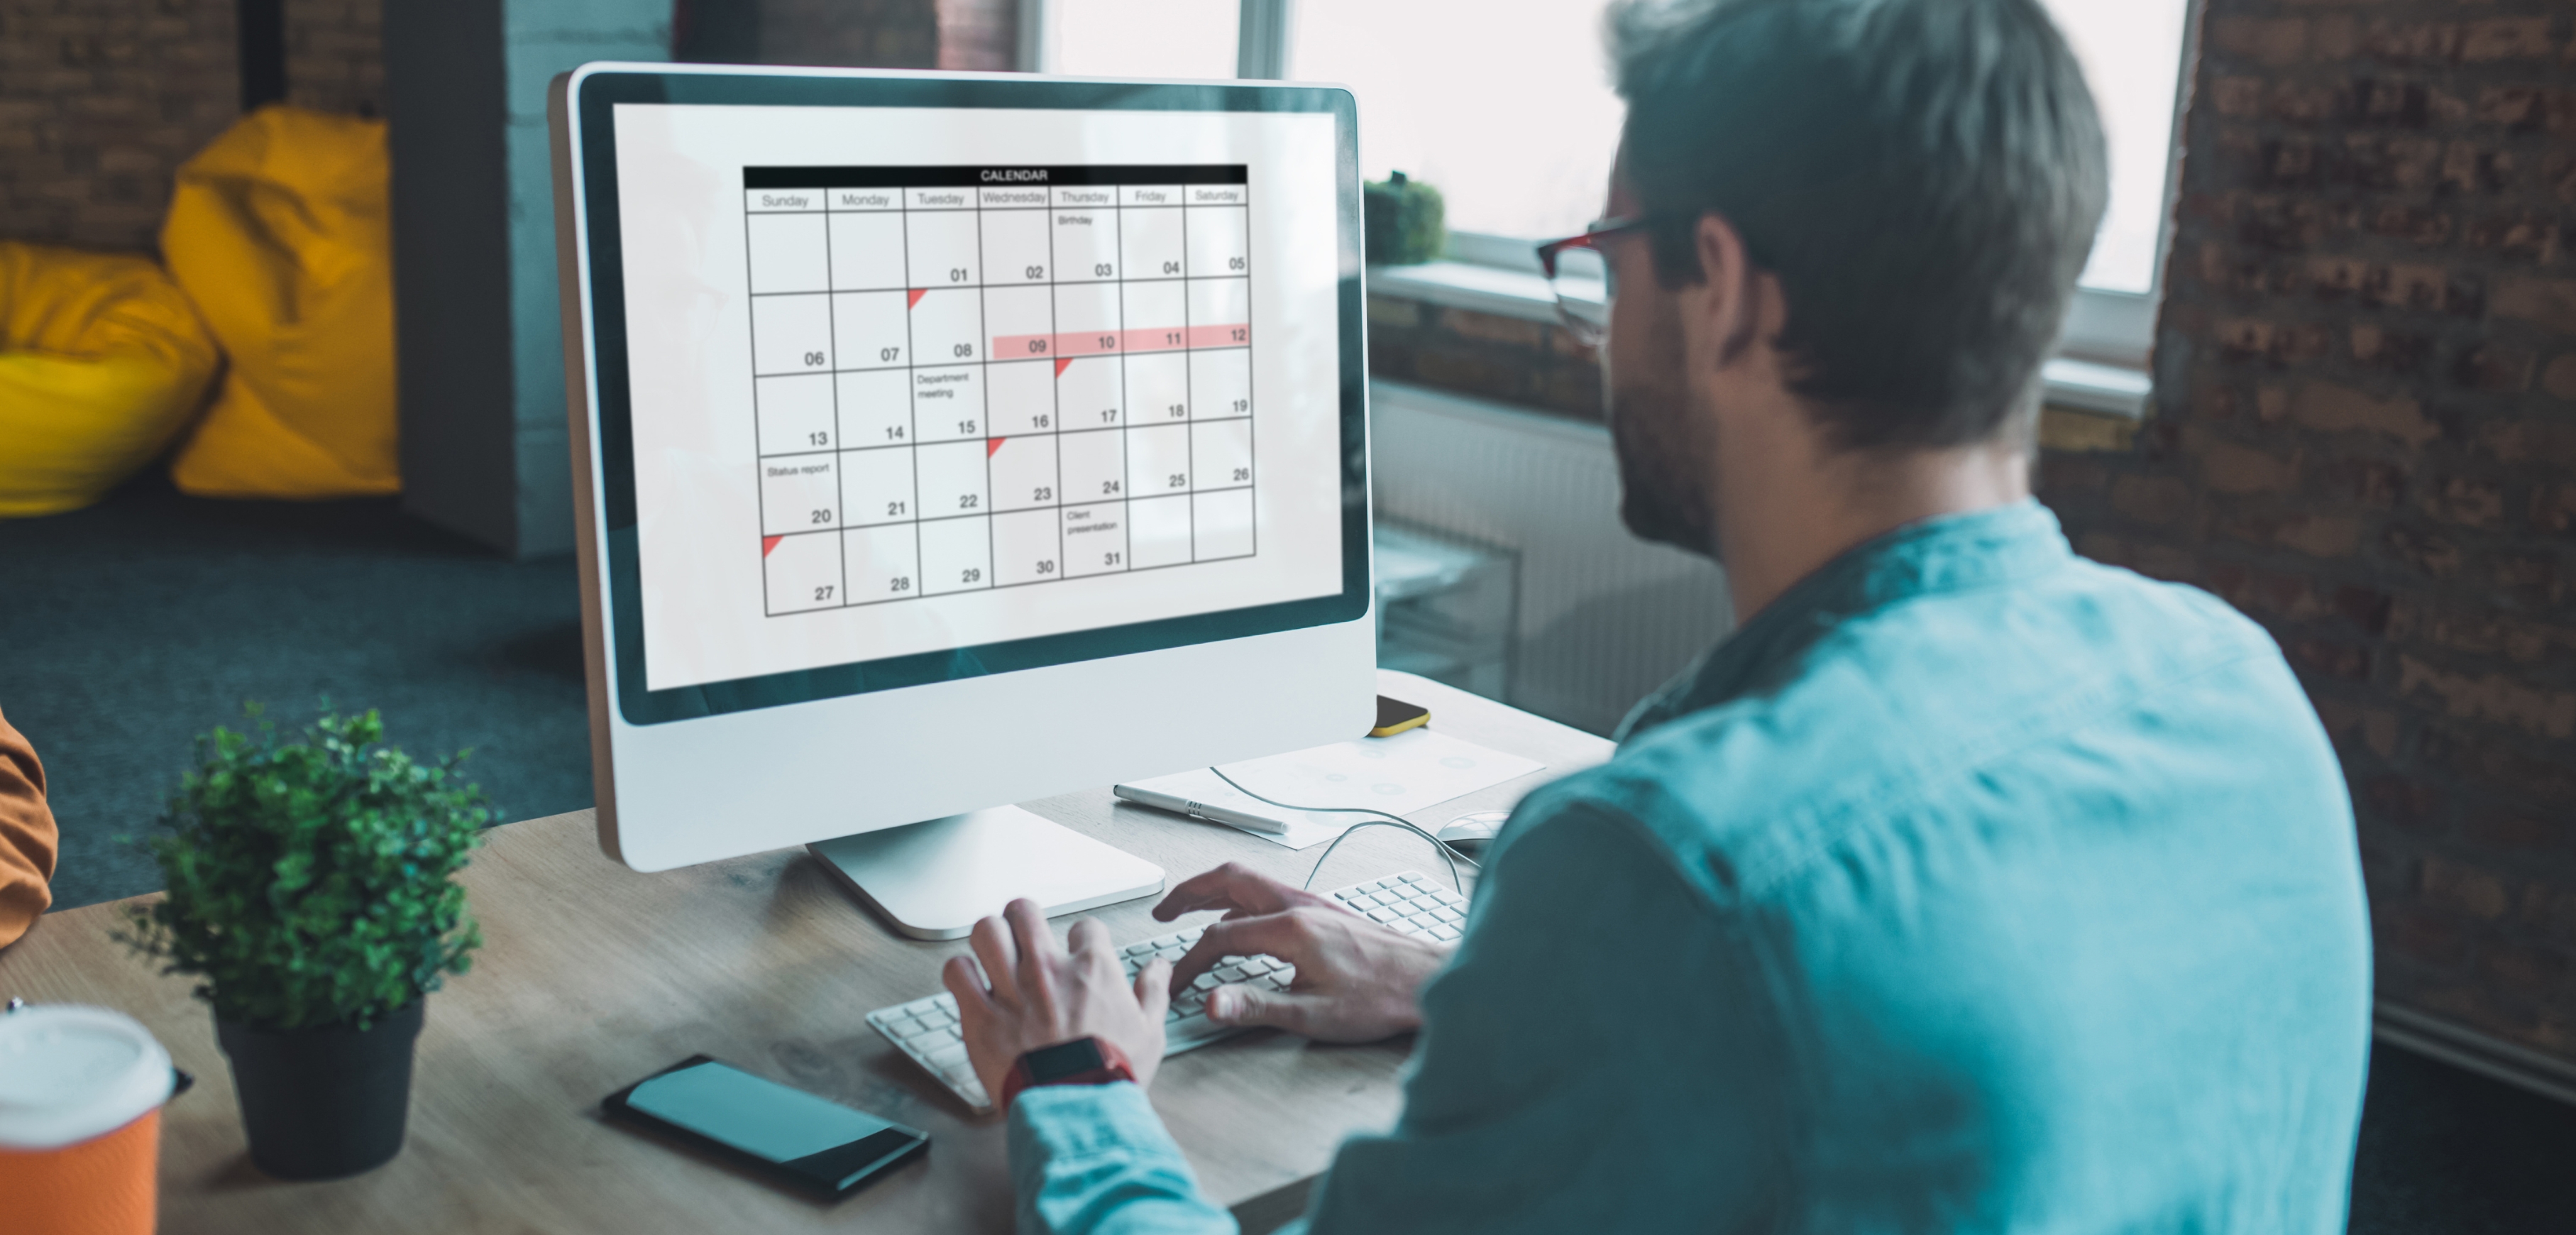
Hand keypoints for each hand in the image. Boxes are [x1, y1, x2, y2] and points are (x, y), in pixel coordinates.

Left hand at [941, 899, 1169, 1105]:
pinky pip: (957, 972)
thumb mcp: (1151, 1032)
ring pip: (986, 931)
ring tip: (993, 951)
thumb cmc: (1111, 1075)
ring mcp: (1011, 990)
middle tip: (1024, 932)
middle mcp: (1049, 970)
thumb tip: (1160, 967)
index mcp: (1092, 969)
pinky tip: (969, 982)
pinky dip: (960, 973)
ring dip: (989, 938)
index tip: (1079, 953)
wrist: (1075, 1110)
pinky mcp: (981, 1016)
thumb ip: (1154, 992)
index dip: (1082, 938)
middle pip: (1024, 912)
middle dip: (1023, 918)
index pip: (1086, 926)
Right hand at [1152, 862, 1452, 1042]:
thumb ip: (1257, 1007)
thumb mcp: (1314, 1015)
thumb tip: (1212, 1004)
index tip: (1176, 985)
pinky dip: (1241, 899)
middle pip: (1229, 881)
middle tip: (1163, 911)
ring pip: (1251, 882)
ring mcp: (1314, 904)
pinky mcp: (1324, 911)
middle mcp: (1300, 906)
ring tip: (1190, 909)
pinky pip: (1270, 893)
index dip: (1190, 963)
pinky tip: (1241, 922)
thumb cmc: (1382, 998)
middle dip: (1190, 893)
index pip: (1220, 937)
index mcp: (1291, 929)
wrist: (1429, 981)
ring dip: (1214, 891)